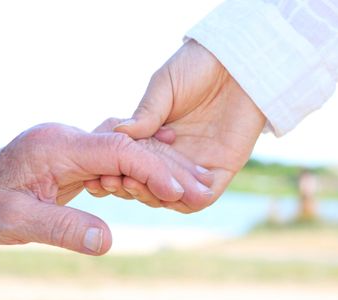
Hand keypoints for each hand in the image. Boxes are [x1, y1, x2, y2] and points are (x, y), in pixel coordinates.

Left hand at [0, 123, 211, 254]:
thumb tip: (107, 242)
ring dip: (156, 172)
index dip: (149, 169)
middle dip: (163, 169)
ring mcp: (71, 147)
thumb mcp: (17, 221)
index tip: (178, 190)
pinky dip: (137, 175)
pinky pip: (112, 164)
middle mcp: (67, 139)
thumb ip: (62, 227)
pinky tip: (163, 182)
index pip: (115, 149)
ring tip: (192, 187)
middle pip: (126, 148)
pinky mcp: (73, 160)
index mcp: (55, 145)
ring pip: (124, 155)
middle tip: (201, 187)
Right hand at [84, 40, 266, 212]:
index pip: (132, 165)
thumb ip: (146, 112)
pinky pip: (204, 197)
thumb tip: (120, 133)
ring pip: (173, 197)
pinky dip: (190, 201)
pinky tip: (177, 194)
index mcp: (155, 137)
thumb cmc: (198, 66)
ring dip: (155, 197)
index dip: (115, 172)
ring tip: (139, 186)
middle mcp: (173, 155)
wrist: (238, 60)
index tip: (99, 174)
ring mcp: (197, 164)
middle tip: (116, 182)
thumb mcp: (165, 86)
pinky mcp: (222, 168)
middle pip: (148, 186)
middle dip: (131, 188)